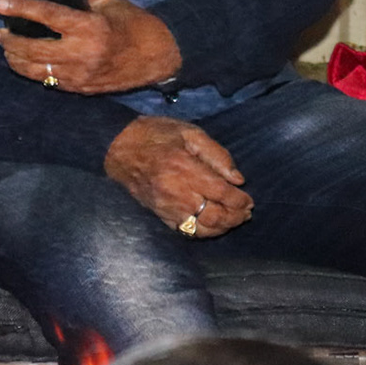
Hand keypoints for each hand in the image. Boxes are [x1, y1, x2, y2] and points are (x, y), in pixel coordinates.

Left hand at [0, 0, 183, 93]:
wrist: (159, 56)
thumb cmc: (133, 22)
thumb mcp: (108, 2)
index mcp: (90, 28)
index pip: (47, 16)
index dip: (21, 9)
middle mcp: (83, 55)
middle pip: (33, 50)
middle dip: (10, 41)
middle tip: (1, 32)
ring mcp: (81, 76)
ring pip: (36, 71)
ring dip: (16, 59)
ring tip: (8, 48)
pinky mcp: (81, 89)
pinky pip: (49, 82)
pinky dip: (34, 71)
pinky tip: (27, 62)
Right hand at [104, 117, 252, 238]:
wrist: (116, 147)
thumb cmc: (154, 135)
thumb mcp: (188, 132)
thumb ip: (216, 154)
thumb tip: (237, 179)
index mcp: (184, 167)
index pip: (221, 193)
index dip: (239, 200)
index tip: (249, 200)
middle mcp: (176, 191)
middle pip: (214, 215)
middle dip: (235, 217)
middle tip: (245, 212)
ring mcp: (166, 207)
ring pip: (202, 228)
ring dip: (222, 228)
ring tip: (233, 220)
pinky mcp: (159, 214)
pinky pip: (186, 231)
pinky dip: (203, 232)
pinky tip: (212, 226)